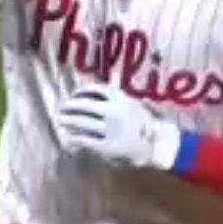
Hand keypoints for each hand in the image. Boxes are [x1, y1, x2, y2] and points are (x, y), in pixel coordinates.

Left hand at [56, 85, 184, 169]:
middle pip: (84, 105)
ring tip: (61, 120)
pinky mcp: (108, 146)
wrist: (161, 143)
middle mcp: (113, 111)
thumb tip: (110, 77)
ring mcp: (110, 129)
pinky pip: (86, 140)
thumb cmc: (149, 122)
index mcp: (121, 98)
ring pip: (82, 122)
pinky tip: (69, 137)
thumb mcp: (136, 102)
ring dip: (69, 120)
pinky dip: (75, 137)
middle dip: (70, 106)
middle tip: (62, 108)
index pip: (95, 90)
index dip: (81, 91)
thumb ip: (120, 93)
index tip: (74, 94)